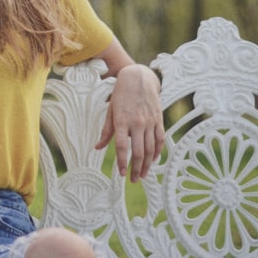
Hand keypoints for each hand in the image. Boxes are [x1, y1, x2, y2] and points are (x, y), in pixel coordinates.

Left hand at [96, 63, 163, 182]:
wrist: (139, 78)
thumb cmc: (121, 95)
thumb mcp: (110, 110)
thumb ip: (106, 131)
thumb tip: (97, 147)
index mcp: (122, 120)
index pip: (123, 147)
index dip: (122, 162)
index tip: (121, 174)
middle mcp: (137, 122)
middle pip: (138, 152)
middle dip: (135, 168)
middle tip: (133, 179)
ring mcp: (150, 122)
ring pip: (151, 149)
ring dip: (146, 164)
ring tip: (142, 174)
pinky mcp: (159, 120)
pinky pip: (160, 140)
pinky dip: (157, 152)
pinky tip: (152, 161)